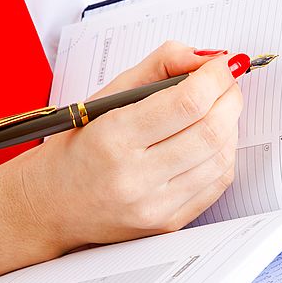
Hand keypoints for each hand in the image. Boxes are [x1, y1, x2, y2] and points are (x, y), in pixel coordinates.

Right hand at [18, 41, 242, 250]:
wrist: (51, 206)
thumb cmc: (78, 147)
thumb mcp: (107, 96)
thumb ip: (158, 66)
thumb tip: (206, 59)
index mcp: (113, 138)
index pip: (187, 103)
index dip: (215, 77)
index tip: (221, 65)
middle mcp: (135, 178)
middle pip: (211, 131)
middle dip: (230, 98)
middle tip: (225, 84)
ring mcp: (155, 207)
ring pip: (221, 158)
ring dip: (230, 126)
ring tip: (217, 110)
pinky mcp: (168, 224)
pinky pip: (217, 185)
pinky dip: (223, 155)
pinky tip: (210, 141)